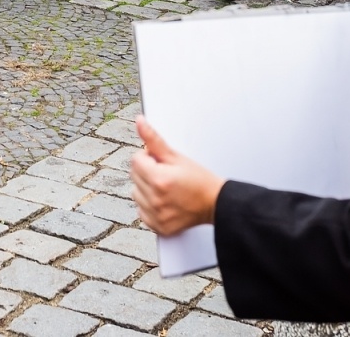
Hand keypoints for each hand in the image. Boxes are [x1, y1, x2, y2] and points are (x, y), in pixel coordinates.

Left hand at [131, 117, 224, 236]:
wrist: (215, 204)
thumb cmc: (200, 180)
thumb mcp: (177, 156)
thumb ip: (154, 139)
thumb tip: (140, 122)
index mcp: (159, 179)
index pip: (135, 160)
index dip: (148, 157)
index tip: (161, 161)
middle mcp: (155, 199)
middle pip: (134, 176)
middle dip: (146, 171)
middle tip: (165, 173)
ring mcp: (156, 215)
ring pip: (136, 193)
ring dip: (145, 188)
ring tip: (165, 187)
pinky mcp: (158, 226)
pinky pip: (142, 211)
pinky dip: (149, 205)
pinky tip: (164, 200)